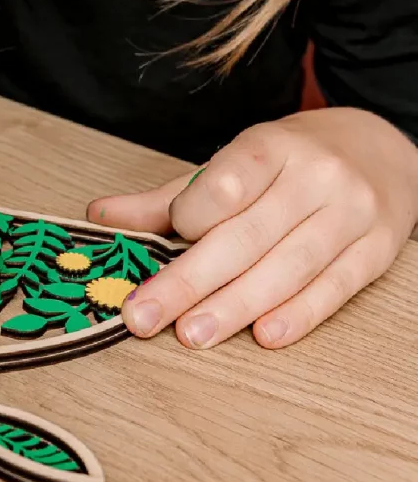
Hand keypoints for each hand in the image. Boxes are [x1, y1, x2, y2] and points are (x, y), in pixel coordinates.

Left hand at [88, 108, 417, 348]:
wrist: (382, 148)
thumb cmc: (292, 160)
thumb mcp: (234, 163)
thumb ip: (171, 196)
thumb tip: (98, 216)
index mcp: (271, 146)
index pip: (225, 184)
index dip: (192, 216)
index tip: (167, 241)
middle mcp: (315, 176)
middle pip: (245, 236)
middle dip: (189, 281)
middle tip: (143, 317)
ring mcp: (351, 213)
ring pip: (288, 267)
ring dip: (236, 306)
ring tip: (192, 334)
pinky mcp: (377, 250)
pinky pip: (335, 287)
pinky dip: (299, 314)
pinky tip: (264, 335)